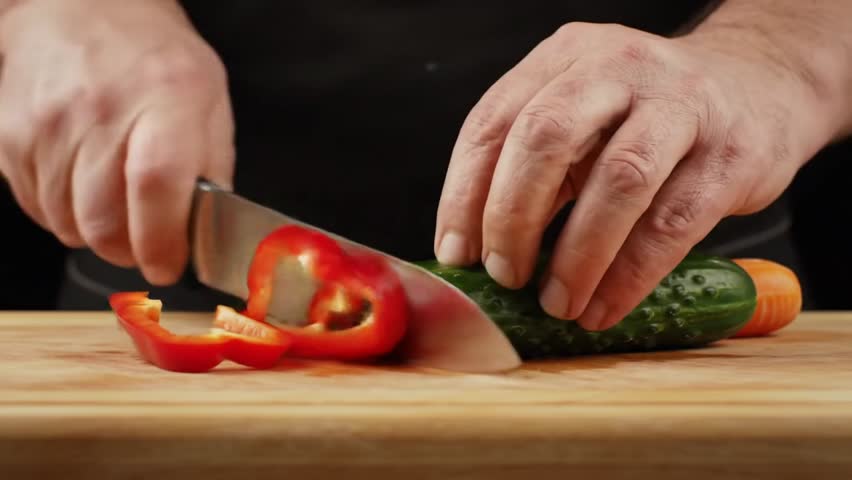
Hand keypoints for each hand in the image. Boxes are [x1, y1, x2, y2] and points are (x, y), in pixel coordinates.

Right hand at [0, 0, 233, 284]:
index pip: (156, 186)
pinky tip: (85, 186)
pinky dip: (64, 213)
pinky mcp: (12, 135)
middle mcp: (101, 110)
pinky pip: (36, 205)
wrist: (84, 9)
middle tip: (147, 245)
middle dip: (131, 251)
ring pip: (67, 223)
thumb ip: (213, 169)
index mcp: (166, 98)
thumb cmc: (155, 58)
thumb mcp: (210, 101)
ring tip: (118, 206)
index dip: (162, 242)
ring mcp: (48, 123)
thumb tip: (206, 232)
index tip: (170, 265)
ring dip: (98, 233)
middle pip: (104, 220)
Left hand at [434, 22, 834, 330]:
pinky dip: (630, 275)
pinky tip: (605, 307)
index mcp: (565, 57)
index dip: (464, 194)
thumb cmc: (649, 117)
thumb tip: (478, 249)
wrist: (759, 87)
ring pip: (617, 180)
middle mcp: (617, 68)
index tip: (457, 254)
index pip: (493, 122)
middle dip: (512, 217)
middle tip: (504, 275)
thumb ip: (536, 168)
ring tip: (557, 303)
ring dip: (576, 256)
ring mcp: (680, 104)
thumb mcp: (583, 120)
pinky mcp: (730, 152)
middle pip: (545, 138)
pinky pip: (672, 223)